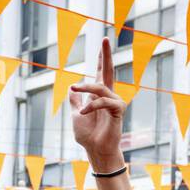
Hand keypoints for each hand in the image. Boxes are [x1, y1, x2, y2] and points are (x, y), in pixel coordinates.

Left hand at [70, 37, 126, 171]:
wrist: (95, 150)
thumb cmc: (88, 136)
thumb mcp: (75, 115)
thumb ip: (74, 102)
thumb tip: (71, 90)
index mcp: (98, 95)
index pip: (101, 73)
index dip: (101, 59)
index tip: (103, 42)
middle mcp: (107, 96)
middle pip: (108, 71)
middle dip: (105, 55)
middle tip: (105, 38)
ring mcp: (114, 102)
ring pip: (100, 86)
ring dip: (85, 87)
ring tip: (75, 89)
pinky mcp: (118, 111)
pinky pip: (104, 102)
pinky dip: (91, 106)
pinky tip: (83, 112)